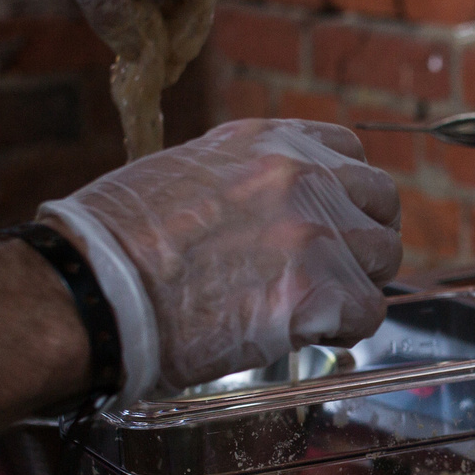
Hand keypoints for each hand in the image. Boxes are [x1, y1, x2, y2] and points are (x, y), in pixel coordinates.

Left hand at [0, 0, 221, 155]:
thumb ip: (106, 0)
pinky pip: (128, 3)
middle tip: (166, 71)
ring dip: (156, 34)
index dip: (197, 10)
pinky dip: (130, 29)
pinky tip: (128, 57)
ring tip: (150, 74)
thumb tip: (137, 51)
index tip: (177, 47)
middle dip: (180, 29)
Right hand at [38, 120, 402, 399]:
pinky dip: (343, 329)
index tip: (328, 224)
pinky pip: (368, 312)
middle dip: (360, 239)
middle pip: (379, 202)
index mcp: (265, 140)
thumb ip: (241, 182)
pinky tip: (304, 334)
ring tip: (309, 308)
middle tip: (325, 274)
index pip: (347, 152)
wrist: (92, 291)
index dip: (344, 196)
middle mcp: (299, 173)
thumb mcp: (183, 173)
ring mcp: (313, 229)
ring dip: (354, 285)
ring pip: (382, 258)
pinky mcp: (316, 289)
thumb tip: (264, 212)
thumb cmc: (114, 244)